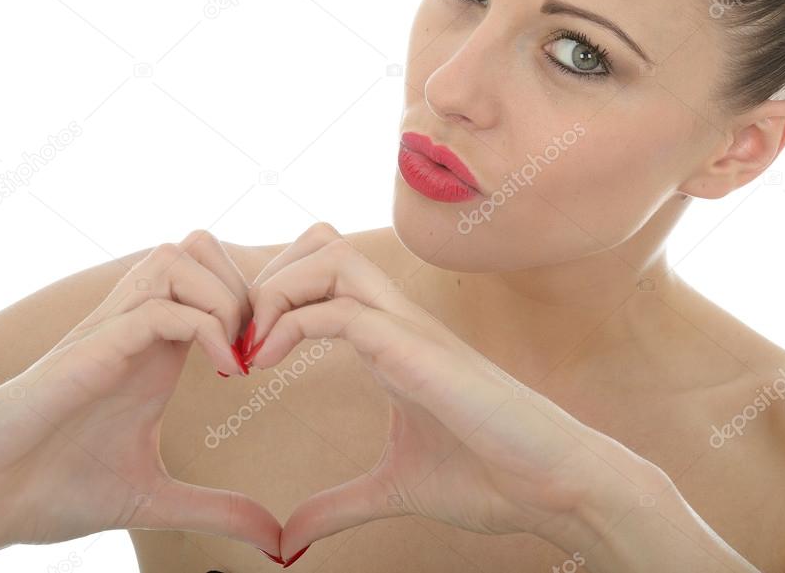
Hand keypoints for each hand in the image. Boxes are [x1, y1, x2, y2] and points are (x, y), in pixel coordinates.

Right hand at [0, 231, 281, 558]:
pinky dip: (204, 328)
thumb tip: (275, 542)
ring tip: (239, 357)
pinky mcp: (91, 348)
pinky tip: (223, 374)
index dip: (256, 301)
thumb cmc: (56, 489)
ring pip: (179, 256)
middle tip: (262, 348)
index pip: (214, 276)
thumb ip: (218, 509)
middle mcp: (136, 326)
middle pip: (200, 246)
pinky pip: (159, 308)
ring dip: (225, 298)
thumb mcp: (155, 498)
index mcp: (156, 348)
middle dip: (247, 286)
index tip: (273, 357)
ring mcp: (111, 331)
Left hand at [245, 223, 667, 563]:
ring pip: (329, 257)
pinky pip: (342, 309)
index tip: (239, 356)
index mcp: (391, 341)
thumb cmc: (489, 478)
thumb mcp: (392, 489)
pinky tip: (265, 364)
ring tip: (247, 348)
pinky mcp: (417, 350)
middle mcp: (398, 321)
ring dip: (274, 291)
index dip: (271, 300)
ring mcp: (409, 329)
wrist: (550, 487)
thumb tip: (289, 539)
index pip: (322, 276)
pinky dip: (290, 324)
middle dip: (264, 279)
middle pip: (319, 245)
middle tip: (234, 339)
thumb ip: (338, 505)